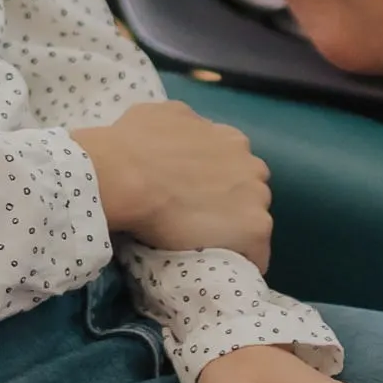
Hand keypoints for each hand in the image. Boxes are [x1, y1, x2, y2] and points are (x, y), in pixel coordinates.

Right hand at [70, 96, 272, 269]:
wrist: (127, 176)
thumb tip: (181, 135)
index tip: (194, 193)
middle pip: (247, 191)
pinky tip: (219, 267)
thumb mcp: (160, 115)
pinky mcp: (254, 229)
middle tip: (195, 217)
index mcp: (231, 139)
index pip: (234, 165)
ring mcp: (256, 197)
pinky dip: (241, 260)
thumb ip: (183, 125)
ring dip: (233, 231)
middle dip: (228, 203)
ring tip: (204, 245)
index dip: (215, 182)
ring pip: (252, 221)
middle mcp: (251, 164)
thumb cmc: (133, 145)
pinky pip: (256, 253)